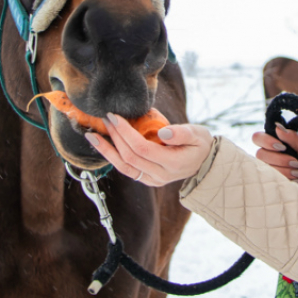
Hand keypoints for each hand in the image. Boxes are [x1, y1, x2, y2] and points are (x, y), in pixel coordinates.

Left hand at [86, 114, 213, 186]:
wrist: (205, 163)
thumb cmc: (201, 144)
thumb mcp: (198, 134)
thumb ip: (181, 133)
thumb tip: (162, 131)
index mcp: (172, 163)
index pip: (142, 148)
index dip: (125, 133)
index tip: (115, 117)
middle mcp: (160, 175)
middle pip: (130, 157)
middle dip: (115, 137)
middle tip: (105, 119)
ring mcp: (153, 179)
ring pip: (124, 168)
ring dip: (107, 151)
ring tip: (93, 136)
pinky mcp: (147, 179)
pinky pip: (127, 169)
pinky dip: (114, 157)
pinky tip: (105, 145)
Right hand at [252, 123, 297, 184]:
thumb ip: (294, 138)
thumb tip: (278, 127)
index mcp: (276, 143)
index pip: (258, 138)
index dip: (266, 141)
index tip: (282, 147)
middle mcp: (269, 156)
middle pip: (260, 154)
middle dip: (280, 159)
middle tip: (297, 163)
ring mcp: (270, 170)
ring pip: (266, 168)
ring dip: (285, 171)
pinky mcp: (273, 183)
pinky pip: (271, 181)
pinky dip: (287, 180)